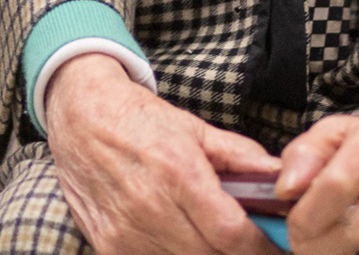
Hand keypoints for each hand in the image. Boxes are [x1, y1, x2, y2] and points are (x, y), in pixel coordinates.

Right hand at [42, 53, 281, 254]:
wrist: (79, 116)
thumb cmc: (138, 119)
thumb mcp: (193, 128)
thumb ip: (240, 155)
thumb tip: (279, 175)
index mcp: (178, 173)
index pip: (232, 234)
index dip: (260, 247)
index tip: (273, 246)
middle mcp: (150, 207)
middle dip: (234, 252)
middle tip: (243, 240)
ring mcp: (126, 232)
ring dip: (203, 254)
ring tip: (208, 234)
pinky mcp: (108, 247)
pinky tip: (176, 237)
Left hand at [274, 110, 358, 254]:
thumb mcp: (339, 130)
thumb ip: (304, 155)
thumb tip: (285, 190)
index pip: (333, 188)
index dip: (304, 217)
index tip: (293, 226)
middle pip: (350, 232)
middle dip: (317, 247)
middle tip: (307, 244)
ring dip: (343, 254)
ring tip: (333, 242)